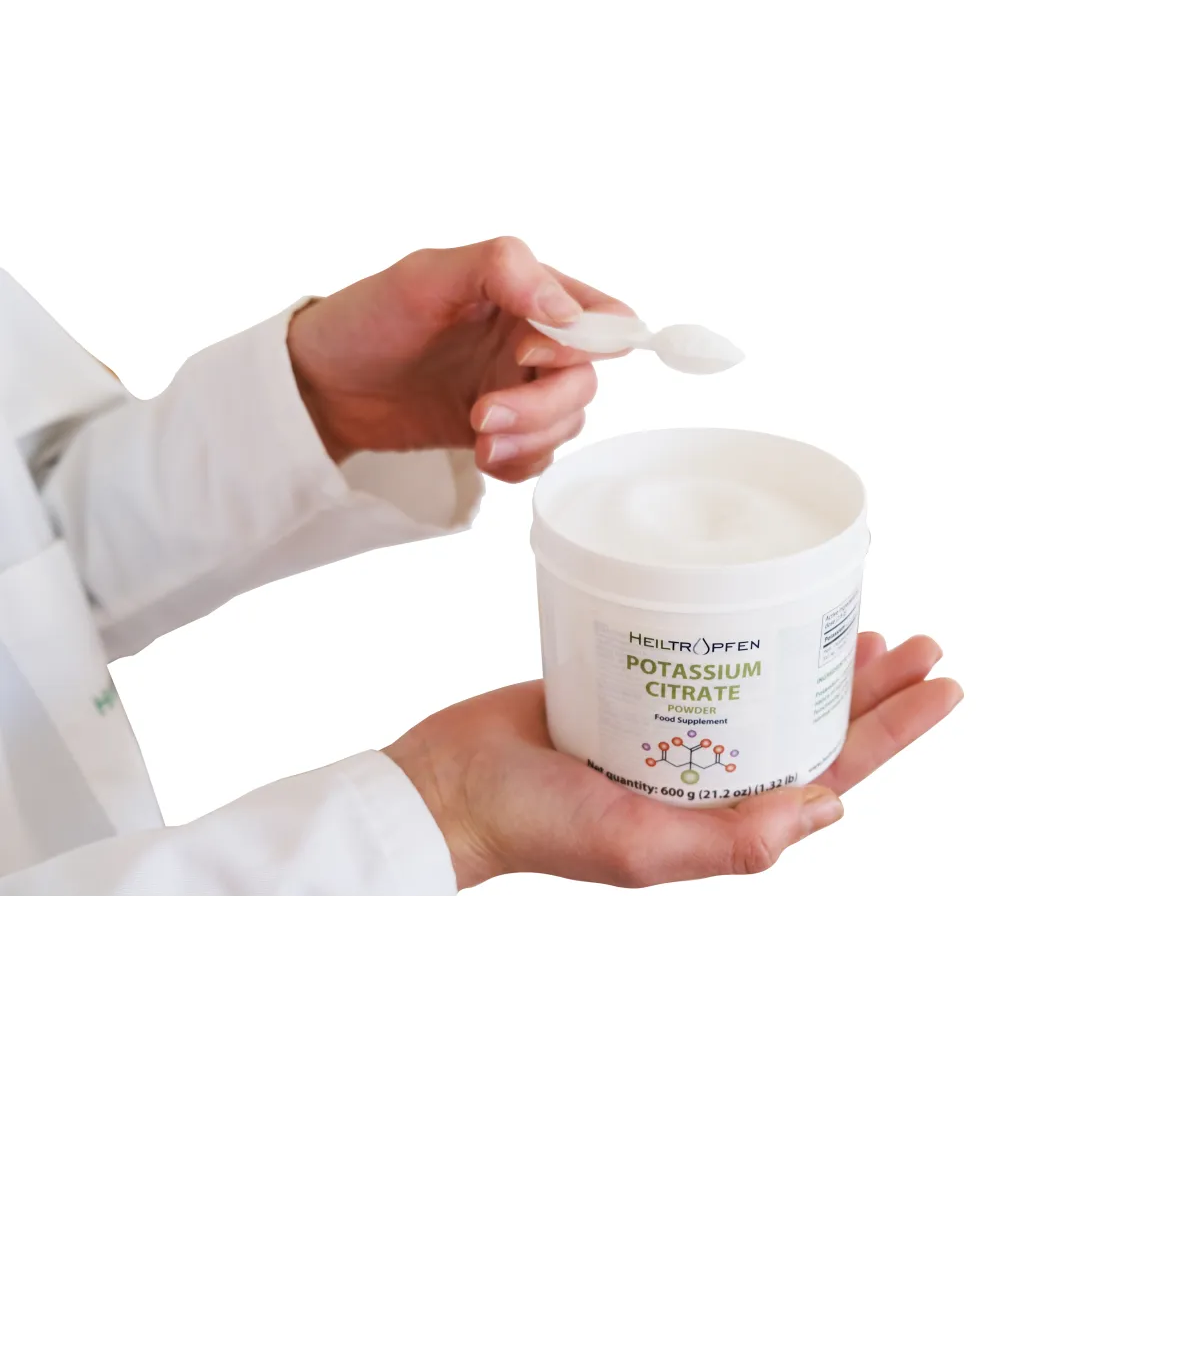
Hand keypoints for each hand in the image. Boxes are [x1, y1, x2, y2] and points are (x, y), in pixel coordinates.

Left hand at [286, 236, 632, 481]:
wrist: (322, 385)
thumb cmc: (369, 317)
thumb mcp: (428, 274)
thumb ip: (504, 270)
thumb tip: (566, 310)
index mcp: (528, 293)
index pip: (605, 318)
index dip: (585, 344)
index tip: (525, 355)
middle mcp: (533, 340)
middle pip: (585, 382)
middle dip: (543, 407)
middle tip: (483, 414)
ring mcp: (517, 388)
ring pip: (567, 424)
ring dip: (529, 438)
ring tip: (477, 436)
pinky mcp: (500, 430)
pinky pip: (540, 456)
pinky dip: (519, 462)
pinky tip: (481, 455)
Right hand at [386, 633, 962, 889]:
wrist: (450, 786)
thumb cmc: (535, 826)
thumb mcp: (638, 847)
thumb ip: (731, 842)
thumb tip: (830, 813)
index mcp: (724, 817)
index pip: (833, 771)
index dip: (896, 731)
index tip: (945, 686)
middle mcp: (710, 777)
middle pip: (814, 726)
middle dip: (875, 689)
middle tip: (922, 640)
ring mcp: (675, 734)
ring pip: (771, 692)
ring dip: (821, 661)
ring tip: (869, 623)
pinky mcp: (637, 691)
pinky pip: (712, 662)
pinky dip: (750, 637)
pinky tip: (768, 608)